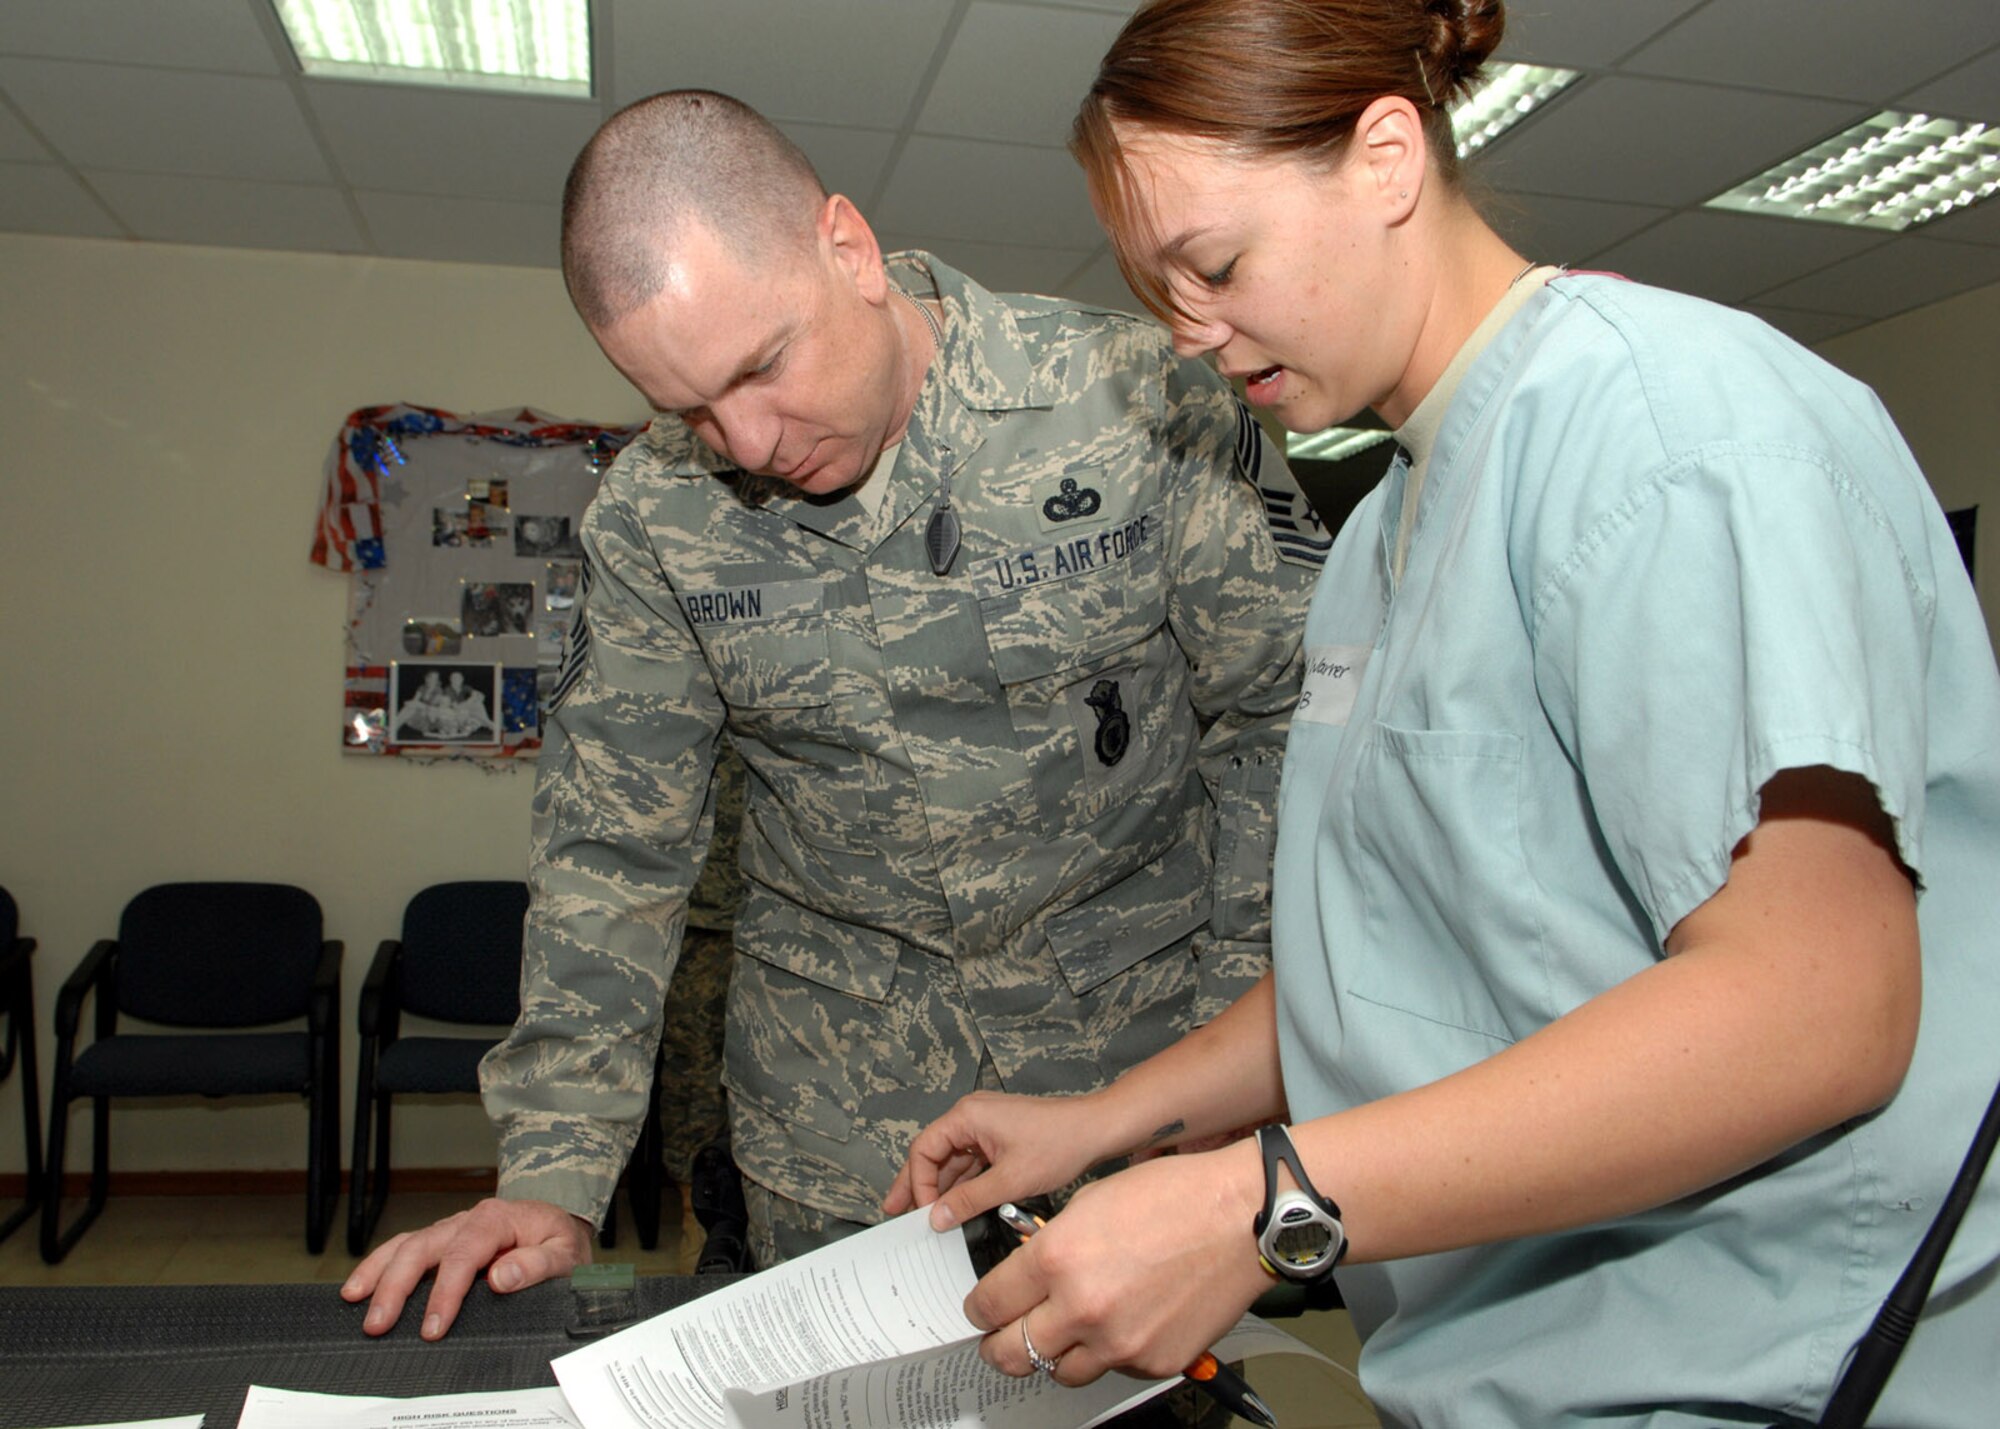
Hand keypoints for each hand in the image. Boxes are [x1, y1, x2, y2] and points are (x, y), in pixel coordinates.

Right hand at [341, 1197, 592, 1339]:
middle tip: (379, 1323)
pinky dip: (379, 1265)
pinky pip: (404, 1248)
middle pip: (423, 1247)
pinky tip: (359, 1286)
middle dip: (397, 1286)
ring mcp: (450, 1230)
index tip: (433, 1326)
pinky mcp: (441, 1242)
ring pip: (406, 1244)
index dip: (445, 1292)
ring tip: (355, 1302)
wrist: (559, 1227)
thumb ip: (538, 1264)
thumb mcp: (564, 1253)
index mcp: (497, 1219)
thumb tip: (501, 1278)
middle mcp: (467, 1220)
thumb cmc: (558, 1241)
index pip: (463, 1255)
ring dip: (378, 1273)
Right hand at [884, 1091, 1113, 1229]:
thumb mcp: (1010, 1180)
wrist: (1097, 1130)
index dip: (919, 1183)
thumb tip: (937, 1218)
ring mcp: (985, 1127)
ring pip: (952, 1161)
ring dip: (940, 1188)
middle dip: (916, 1184)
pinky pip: (971, 1163)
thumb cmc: (1060, 1143)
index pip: (924, 1150)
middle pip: (932, 1153)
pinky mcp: (999, 1138)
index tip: (923, 1213)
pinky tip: (955, 1207)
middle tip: (895, 1212)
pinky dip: (962, 1185)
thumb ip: (969, 1200)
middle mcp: (972, 1117)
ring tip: (922, 1216)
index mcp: (967, 1116)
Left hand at [964, 1143, 1268, 1385]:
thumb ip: (1050, 1245)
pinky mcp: (1152, 1362)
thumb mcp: (1089, 1202)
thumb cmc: (1175, 1197)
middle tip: (998, 1338)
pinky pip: (1111, 1370)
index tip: (980, 1310)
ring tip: (1061, 1334)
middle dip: (997, 1346)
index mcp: (1057, 1258)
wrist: (1241, 1216)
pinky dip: (1105, 1353)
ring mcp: (1119, 1343)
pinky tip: (1116, 1325)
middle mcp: (1082, 1307)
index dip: (978, 1309)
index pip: (990, 1304)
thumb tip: (1028, 1274)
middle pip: (1011, 1353)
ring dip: (1052, 1355)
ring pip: (1059, 1371)